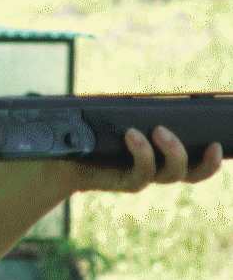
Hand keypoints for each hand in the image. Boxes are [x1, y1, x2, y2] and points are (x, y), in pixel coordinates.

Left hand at [67, 125, 223, 193]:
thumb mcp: (120, 118)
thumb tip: (160, 97)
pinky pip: (141, 174)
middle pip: (190, 174)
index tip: (218, 143)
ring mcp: (140, 177)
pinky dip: (141, 152)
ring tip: (158, 130)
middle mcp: (156, 171)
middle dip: (204, 162)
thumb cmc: (93, 133)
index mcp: (162, 157)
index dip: (212, 160)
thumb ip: (141, 112)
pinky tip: (132, 134)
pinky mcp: (122, 182)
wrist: (62, 155)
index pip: (196, 164)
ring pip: (169, 174)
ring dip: (172, 151)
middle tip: (206, 142)